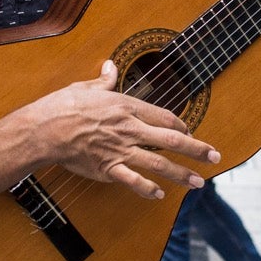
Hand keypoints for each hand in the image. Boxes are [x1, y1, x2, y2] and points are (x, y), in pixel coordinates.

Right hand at [25, 62, 217, 199]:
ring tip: (199, 182)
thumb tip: (110, 66)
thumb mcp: (86, 88)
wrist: (44, 130)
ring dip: (182, 174)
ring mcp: (120, 150)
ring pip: (159, 163)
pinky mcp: (108, 168)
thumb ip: (104, 80)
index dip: (181, 125)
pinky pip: (133, 180)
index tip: (190, 131)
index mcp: (127, 106)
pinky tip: (159, 194)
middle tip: (215, 156)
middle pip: (171, 140)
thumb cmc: (62, 106)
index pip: (164, 117)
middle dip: (197, 149)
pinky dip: (147, 188)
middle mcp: (129, 128)